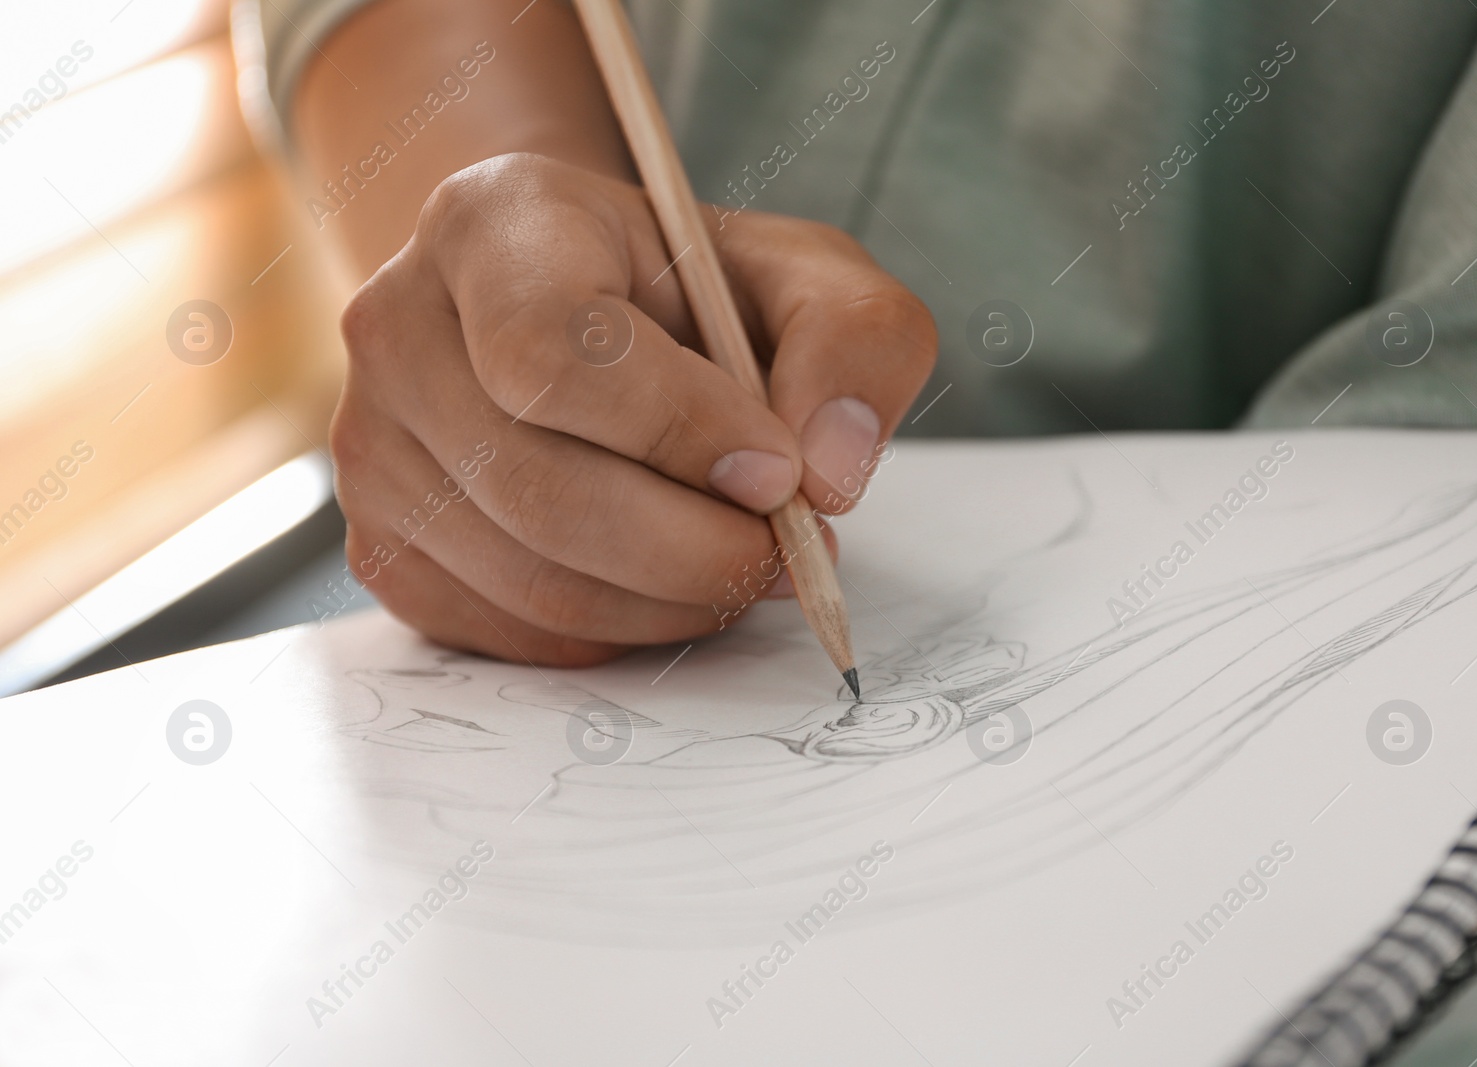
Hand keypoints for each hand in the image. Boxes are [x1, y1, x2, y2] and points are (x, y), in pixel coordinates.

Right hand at [329, 153, 936, 665]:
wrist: (574, 311)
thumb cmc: (687, 292)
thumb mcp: (803, 274)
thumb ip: (854, 342)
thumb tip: (827, 473)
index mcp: (494, 224)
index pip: (554, 351)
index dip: (676, 430)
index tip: (777, 470)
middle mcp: (399, 327)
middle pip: (539, 489)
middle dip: (694, 550)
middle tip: (788, 554)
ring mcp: (373, 445)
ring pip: (531, 580)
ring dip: (669, 602)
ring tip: (742, 564)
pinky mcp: (382, 543)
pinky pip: (511, 634)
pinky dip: (617, 633)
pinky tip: (668, 584)